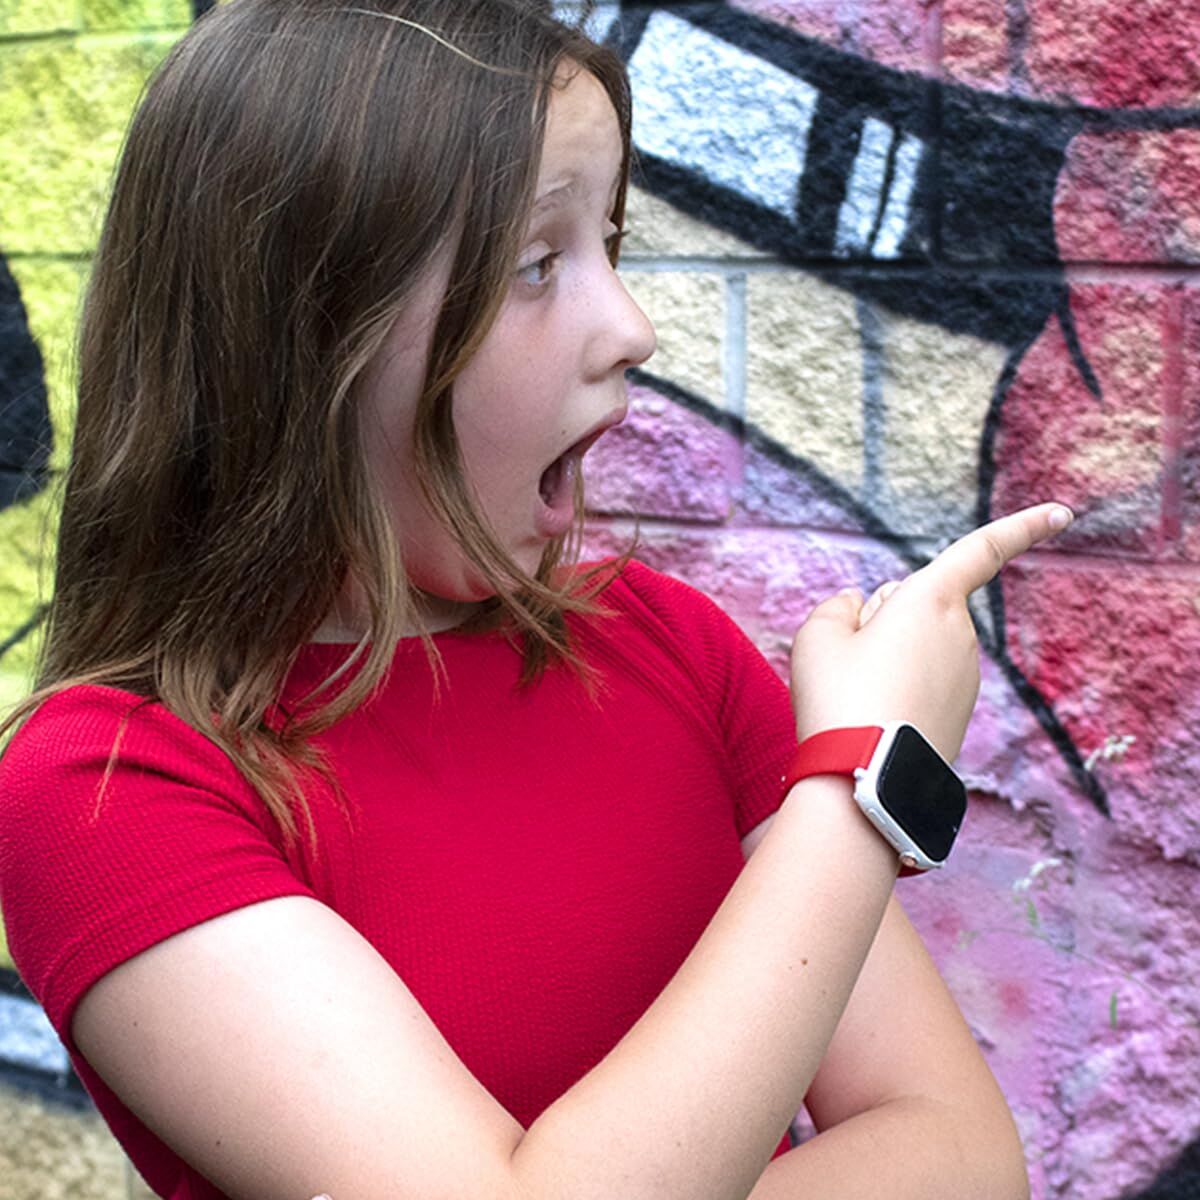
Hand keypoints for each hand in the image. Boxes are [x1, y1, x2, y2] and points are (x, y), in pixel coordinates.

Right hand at [789, 502, 1071, 758]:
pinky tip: (873, 717)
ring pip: (918, 644)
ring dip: (888, 656)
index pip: (981, 551)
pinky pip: (924, 681)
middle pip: (918, 603)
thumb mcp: (816, 637)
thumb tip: (858, 606)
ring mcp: (965, 676)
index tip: (1062, 512)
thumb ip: (838, 607)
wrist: (864, 782)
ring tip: (858, 696)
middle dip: (885, 617)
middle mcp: (961, 634)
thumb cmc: (840, 698)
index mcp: (932, 600)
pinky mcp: (959, 712)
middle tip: (849, 659)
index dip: (1023, 527)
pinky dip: (898, 689)